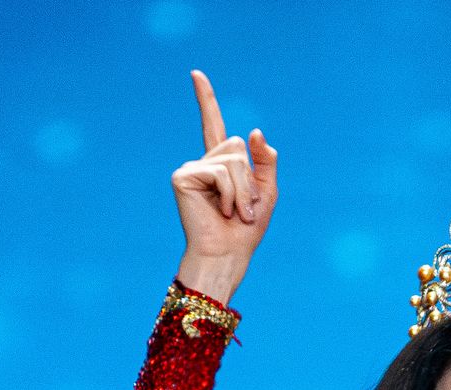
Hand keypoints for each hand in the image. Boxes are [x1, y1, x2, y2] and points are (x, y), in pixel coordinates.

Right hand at [170, 69, 278, 304]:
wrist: (228, 254)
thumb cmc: (246, 229)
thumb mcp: (267, 190)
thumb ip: (265, 160)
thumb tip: (253, 131)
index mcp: (220, 163)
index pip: (212, 124)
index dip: (205, 99)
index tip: (196, 74)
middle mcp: (203, 162)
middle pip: (236, 145)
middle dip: (249, 178)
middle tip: (245, 207)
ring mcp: (191, 169)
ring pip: (232, 160)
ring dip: (243, 190)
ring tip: (237, 213)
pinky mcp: (183, 177)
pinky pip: (220, 172)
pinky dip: (231, 194)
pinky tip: (223, 211)